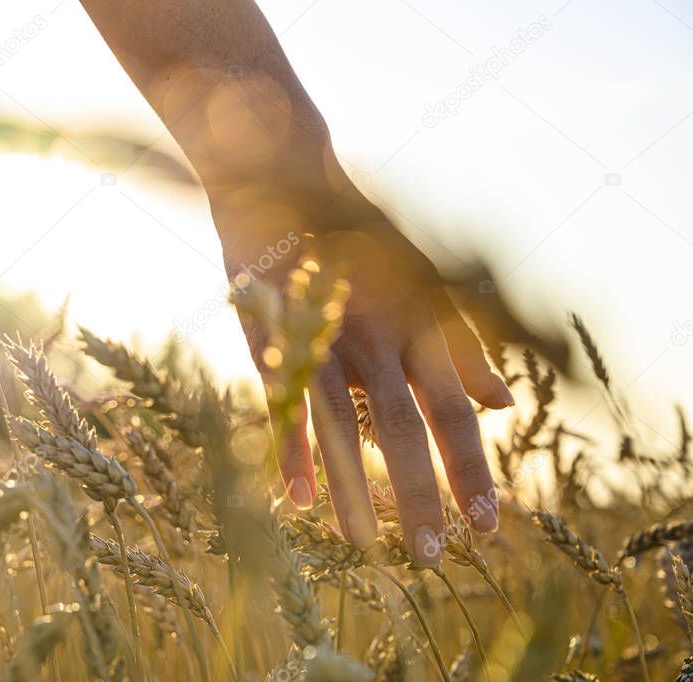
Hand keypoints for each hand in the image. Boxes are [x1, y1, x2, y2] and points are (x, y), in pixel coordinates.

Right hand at [216, 182, 513, 565]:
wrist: (284, 176)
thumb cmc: (359, 234)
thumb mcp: (425, 280)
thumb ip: (462, 343)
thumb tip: (503, 404)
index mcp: (418, 320)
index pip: (455, 409)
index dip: (472, 467)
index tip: (489, 524)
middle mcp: (377, 332)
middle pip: (404, 427)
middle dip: (420, 493)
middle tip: (433, 556)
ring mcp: (322, 334)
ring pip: (344, 425)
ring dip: (356, 489)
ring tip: (368, 547)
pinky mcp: (272, 334)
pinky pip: (284, 403)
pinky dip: (291, 451)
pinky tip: (298, 499)